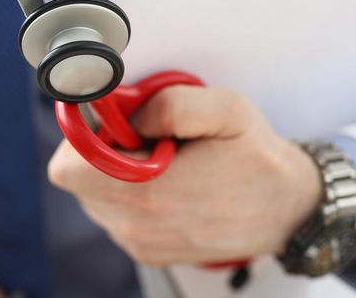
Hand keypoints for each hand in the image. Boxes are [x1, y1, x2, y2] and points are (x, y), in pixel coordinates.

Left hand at [47, 86, 322, 265]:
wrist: (288, 209)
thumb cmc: (257, 159)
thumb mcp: (226, 109)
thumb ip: (170, 105)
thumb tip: (128, 116)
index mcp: (146, 193)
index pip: (67, 169)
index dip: (84, 138)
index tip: (116, 127)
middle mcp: (136, 226)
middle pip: (77, 180)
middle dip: (103, 154)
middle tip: (149, 141)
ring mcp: (139, 243)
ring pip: (93, 197)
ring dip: (116, 176)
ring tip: (164, 164)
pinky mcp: (146, 251)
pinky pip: (114, 215)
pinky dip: (131, 196)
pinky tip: (169, 185)